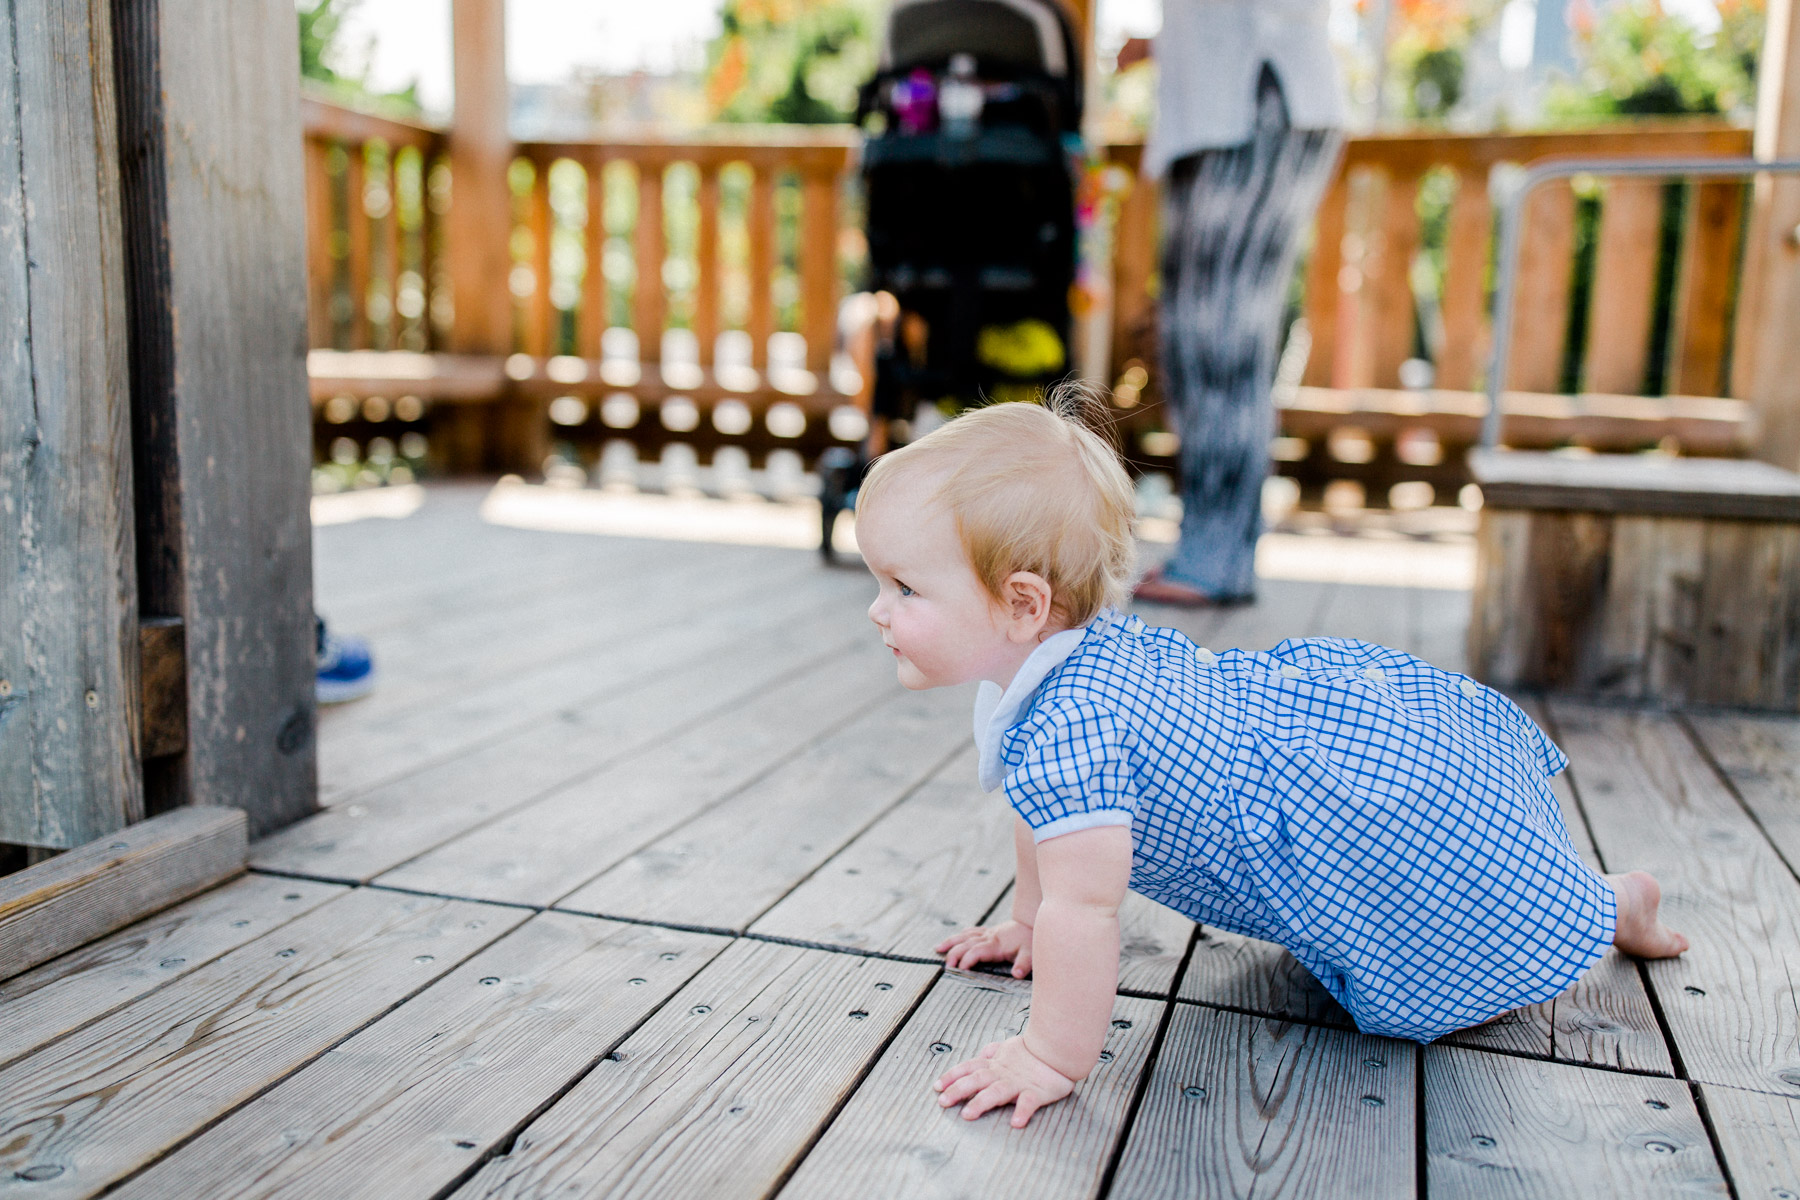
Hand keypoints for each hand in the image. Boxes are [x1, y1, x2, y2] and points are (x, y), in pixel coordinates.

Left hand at [933, 1036, 1074, 1126]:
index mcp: (994, 1064)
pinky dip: (1022, 1111)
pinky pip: (1028, 1102)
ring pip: (996, 1092)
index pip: (968, 1068)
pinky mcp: (1036, 1092)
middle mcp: (1002, 1074)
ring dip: (981, 1102)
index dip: (952, 1076)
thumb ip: (992, 1052)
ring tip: (968, 1114)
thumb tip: (979, 1055)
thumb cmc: (1033, 1050)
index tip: (937, 1087)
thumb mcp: (1007, 1047)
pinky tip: (1015, 1123)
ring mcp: (1018, 1083)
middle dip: (958, 1090)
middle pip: (976, 1080)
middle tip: (943, 1102)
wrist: (1058, 1047)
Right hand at [934, 919, 1032, 976]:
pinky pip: (970, 931)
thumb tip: (1017, 974)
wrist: (1032, 923)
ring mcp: (987, 933)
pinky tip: (952, 940)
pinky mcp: (989, 931)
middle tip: (946, 966)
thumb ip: (1024, 964)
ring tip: (938, 948)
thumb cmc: (1031, 940)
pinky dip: (959, 936)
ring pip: (965, 936)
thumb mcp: (1031, 953)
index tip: (960, 970)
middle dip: (954, 954)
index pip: (976, 951)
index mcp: (996, 944)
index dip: (967, 960)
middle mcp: (989, 937)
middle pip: (966, 944)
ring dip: (951, 942)